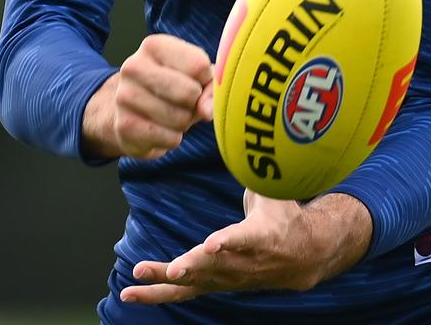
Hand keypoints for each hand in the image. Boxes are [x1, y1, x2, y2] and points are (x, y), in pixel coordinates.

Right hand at [82, 34, 213, 159]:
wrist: (130, 108)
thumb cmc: (173, 85)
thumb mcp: (196, 75)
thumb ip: (212, 86)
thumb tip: (207, 111)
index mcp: (154, 46)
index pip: (199, 65)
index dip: (206, 79)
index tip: (196, 79)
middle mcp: (133, 66)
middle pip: (188, 92)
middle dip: (195, 103)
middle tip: (185, 101)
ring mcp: (124, 96)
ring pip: (179, 119)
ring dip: (184, 122)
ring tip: (172, 113)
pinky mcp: (123, 126)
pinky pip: (169, 139)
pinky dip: (173, 138)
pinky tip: (161, 129)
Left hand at [119, 190, 371, 304]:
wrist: (300, 256)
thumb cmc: (284, 213)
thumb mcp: (279, 189)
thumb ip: (261, 168)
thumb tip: (250, 136)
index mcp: (261, 236)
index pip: (244, 239)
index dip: (228, 243)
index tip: (213, 245)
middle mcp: (242, 262)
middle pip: (214, 266)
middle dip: (193, 266)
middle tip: (174, 270)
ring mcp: (226, 278)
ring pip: (193, 282)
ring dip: (164, 281)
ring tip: (138, 273)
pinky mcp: (212, 284)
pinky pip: (182, 293)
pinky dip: (155, 294)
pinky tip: (130, 293)